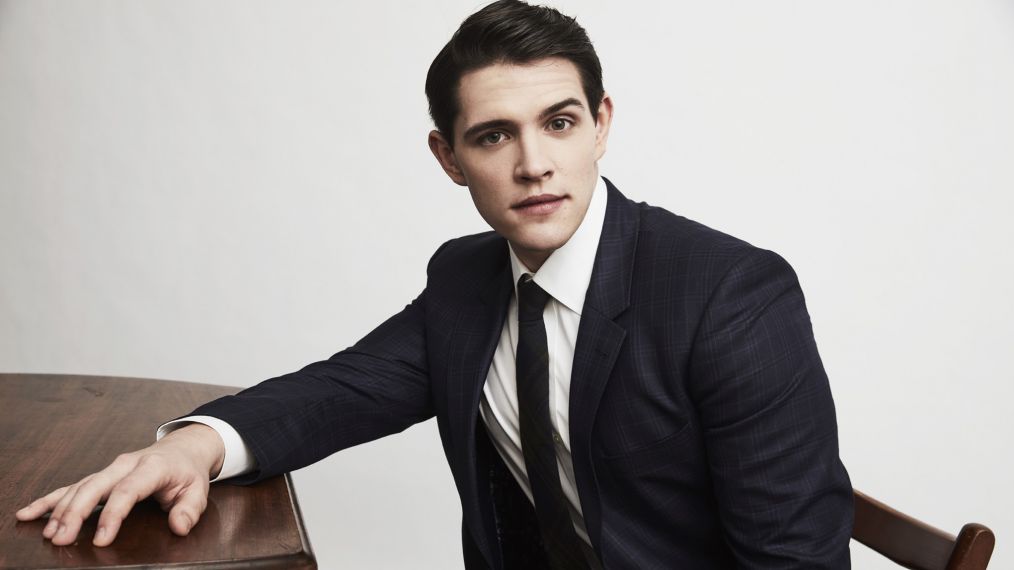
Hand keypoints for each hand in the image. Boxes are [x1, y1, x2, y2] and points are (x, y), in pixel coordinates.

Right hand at [15, 423, 225, 546]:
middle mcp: (125, 465)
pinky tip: (28, 513)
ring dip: (61, 510)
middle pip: (95, 486)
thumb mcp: (198, 490)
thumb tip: (179, 527)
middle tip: (62, 539)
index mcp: (152, 467)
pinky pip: (71, 487)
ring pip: (80, 487)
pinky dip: (49, 500)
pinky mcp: (100, 476)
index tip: (102, 540)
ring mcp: (110, 469)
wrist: (182, 449)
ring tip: (49, 535)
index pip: (128, 490)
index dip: (113, 515)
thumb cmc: (187, 472)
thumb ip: (190, 509)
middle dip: (76, 513)